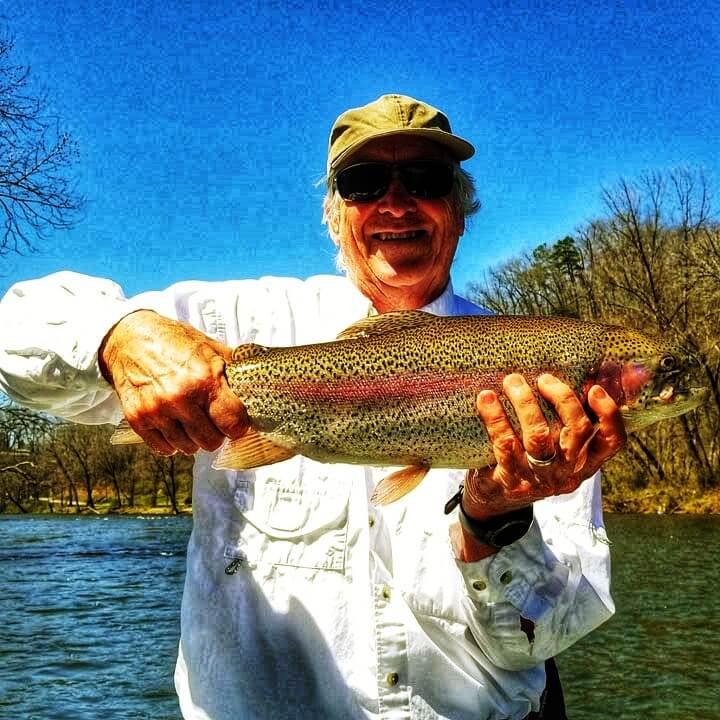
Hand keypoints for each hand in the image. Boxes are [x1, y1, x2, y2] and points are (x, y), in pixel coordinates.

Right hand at [99, 310, 248, 454]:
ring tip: (191, 419)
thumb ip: (235, 371)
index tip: (235, 421)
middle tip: (211, 419)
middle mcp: (180, 397)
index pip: (234, 424)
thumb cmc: (176, 342)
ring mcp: (156, 410)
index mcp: (204, 379)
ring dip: (193, 438)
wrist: (129, 338)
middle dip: (215, 433)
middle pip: (211, 441)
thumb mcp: (211, 348)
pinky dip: (171, 442)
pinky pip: (163, 449)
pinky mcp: (137, 418)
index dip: (238, 425)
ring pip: (188, 448)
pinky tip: (173, 425)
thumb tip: (261, 387)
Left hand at [463, 373, 626, 520]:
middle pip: (576, 431)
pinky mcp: (511, 479)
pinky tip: (486, 398)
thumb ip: (571, 414)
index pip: (612, 441)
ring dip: (526, 403)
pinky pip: (505, 443)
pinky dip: (495, 417)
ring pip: (539, 436)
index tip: (594, 389)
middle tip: (544, 378)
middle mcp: (567, 471)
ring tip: (512, 380)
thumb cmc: (531, 457)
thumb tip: (603, 369)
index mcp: (585, 461)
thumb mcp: (557, 443)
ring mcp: (540, 478)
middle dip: (562, 397)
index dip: (608, 414)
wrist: (495, 498)